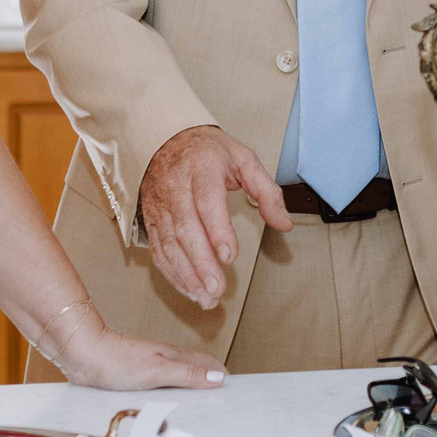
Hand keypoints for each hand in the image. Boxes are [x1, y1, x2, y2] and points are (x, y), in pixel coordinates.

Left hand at [48, 304, 228, 389]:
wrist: (83, 356)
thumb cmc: (117, 362)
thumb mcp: (157, 371)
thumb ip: (187, 374)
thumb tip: (218, 377)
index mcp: (174, 356)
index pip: (207, 364)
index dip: (222, 375)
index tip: (236, 390)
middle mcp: (165, 359)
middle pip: (196, 368)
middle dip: (212, 380)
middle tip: (225, 397)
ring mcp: (152, 366)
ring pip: (180, 375)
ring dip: (194, 384)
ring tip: (204, 399)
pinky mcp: (137, 376)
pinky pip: (164, 383)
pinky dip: (175, 390)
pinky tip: (170, 399)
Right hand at [138, 124, 293, 308]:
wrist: (165, 138)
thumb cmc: (207, 151)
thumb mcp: (243, 159)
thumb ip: (267, 191)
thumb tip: (285, 223)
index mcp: (201, 168)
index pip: (207, 202)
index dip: (217, 231)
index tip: (230, 256)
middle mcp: (176, 187)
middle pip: (186, 230)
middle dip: (201, 264)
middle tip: (218, 289)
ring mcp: (161, 205)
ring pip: (170, 245)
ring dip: (187, 276)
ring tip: (206, 298)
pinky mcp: (152, 220)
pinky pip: (159, 250)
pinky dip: (173, 274)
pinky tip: (190, 289)